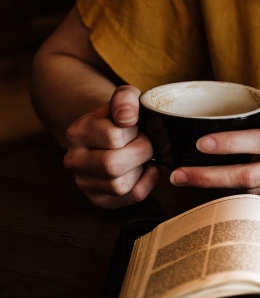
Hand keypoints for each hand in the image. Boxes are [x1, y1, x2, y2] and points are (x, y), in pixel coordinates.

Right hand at [63, 85, 158, 207]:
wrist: (109, 135)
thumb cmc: (120, 118)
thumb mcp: (123, 99)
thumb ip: (126, 99)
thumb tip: (127, 117)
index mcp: (77, 133)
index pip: (113, 137)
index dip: (134, 132)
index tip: (136, 127)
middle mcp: (74, 160)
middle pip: (112, 165)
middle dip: (140, 152)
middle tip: (145, 143)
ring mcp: (84, 183)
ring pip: (120, 185)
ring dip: (141, 168)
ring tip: (141, 156)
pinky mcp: (99, 199)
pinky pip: (132, 196)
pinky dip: (148, 182)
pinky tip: (145, 169)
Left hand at [169, 111, 259, 200]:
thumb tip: (250, 116)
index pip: (259, 140)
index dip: (228, 143)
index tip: (200, 144)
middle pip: (249, 175)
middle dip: (210, 177)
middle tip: (179, 177)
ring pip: (256, 195)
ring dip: (223, 193)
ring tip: (193, 188)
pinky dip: (250, 204)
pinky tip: (229, 201)